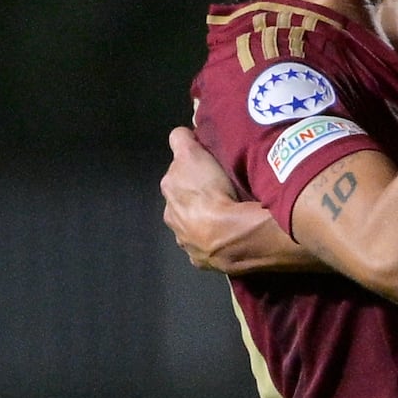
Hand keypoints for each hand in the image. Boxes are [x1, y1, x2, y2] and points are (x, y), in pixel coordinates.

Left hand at [161, 126, 238, 268]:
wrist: (228, 234)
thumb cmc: (209, 190)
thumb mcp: (191, 154)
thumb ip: (181, 141)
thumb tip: (179, 136)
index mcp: (168, 194)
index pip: (176, 176)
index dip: (191, 169)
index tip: (207, 167)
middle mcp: (171, 219)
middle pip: (183, 203)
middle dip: (196, 198)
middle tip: (219, 191)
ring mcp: (186, 243)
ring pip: (193, 226)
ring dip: (204, 220)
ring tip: (225, 215)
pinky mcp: (202, 262)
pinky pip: (207, 247)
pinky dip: (213, 241)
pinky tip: (227, 236)